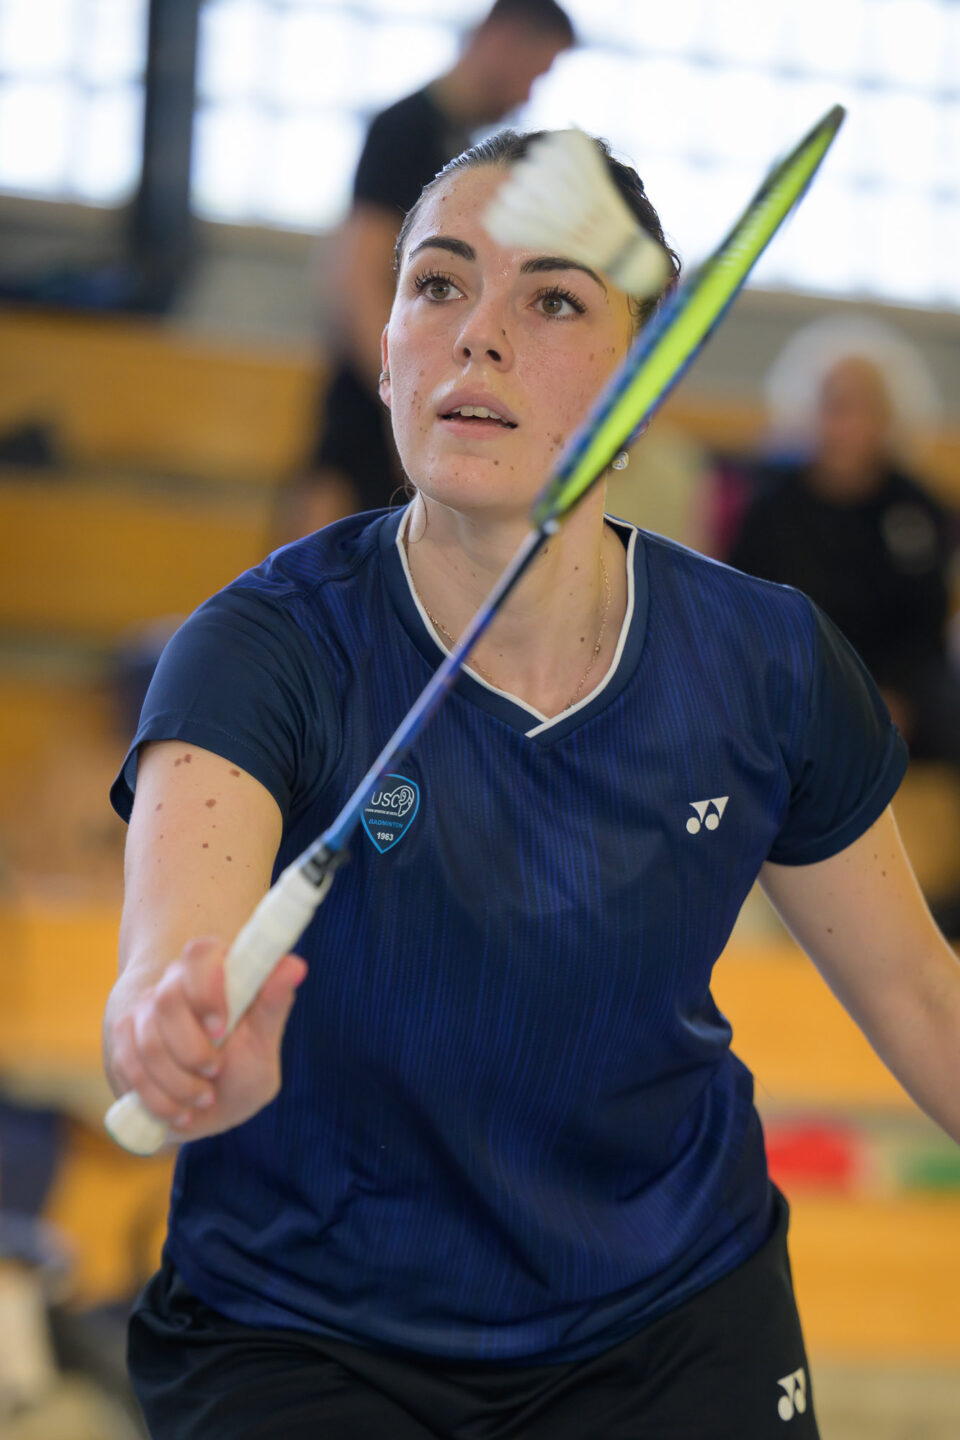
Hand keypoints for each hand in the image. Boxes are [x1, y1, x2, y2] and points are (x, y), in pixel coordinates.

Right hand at [110, 936, 306, 1142]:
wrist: (206, 1104)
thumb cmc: (243, 1066)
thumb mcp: (264, 1041)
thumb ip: (273, 1004)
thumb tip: (296, 965)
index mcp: (215, 969)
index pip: (199, 954)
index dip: (206, 989)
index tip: (221, 1028)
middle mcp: (175, 982)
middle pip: (166, 1001)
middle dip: (192, 1049)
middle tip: (216, 1071)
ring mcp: (144, 1010)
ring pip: (148, 1042)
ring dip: (178, 1082)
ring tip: (204, 1097)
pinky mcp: (124, 1040)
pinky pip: (130, 1067)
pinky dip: (159, 1098)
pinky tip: (180, 1110)